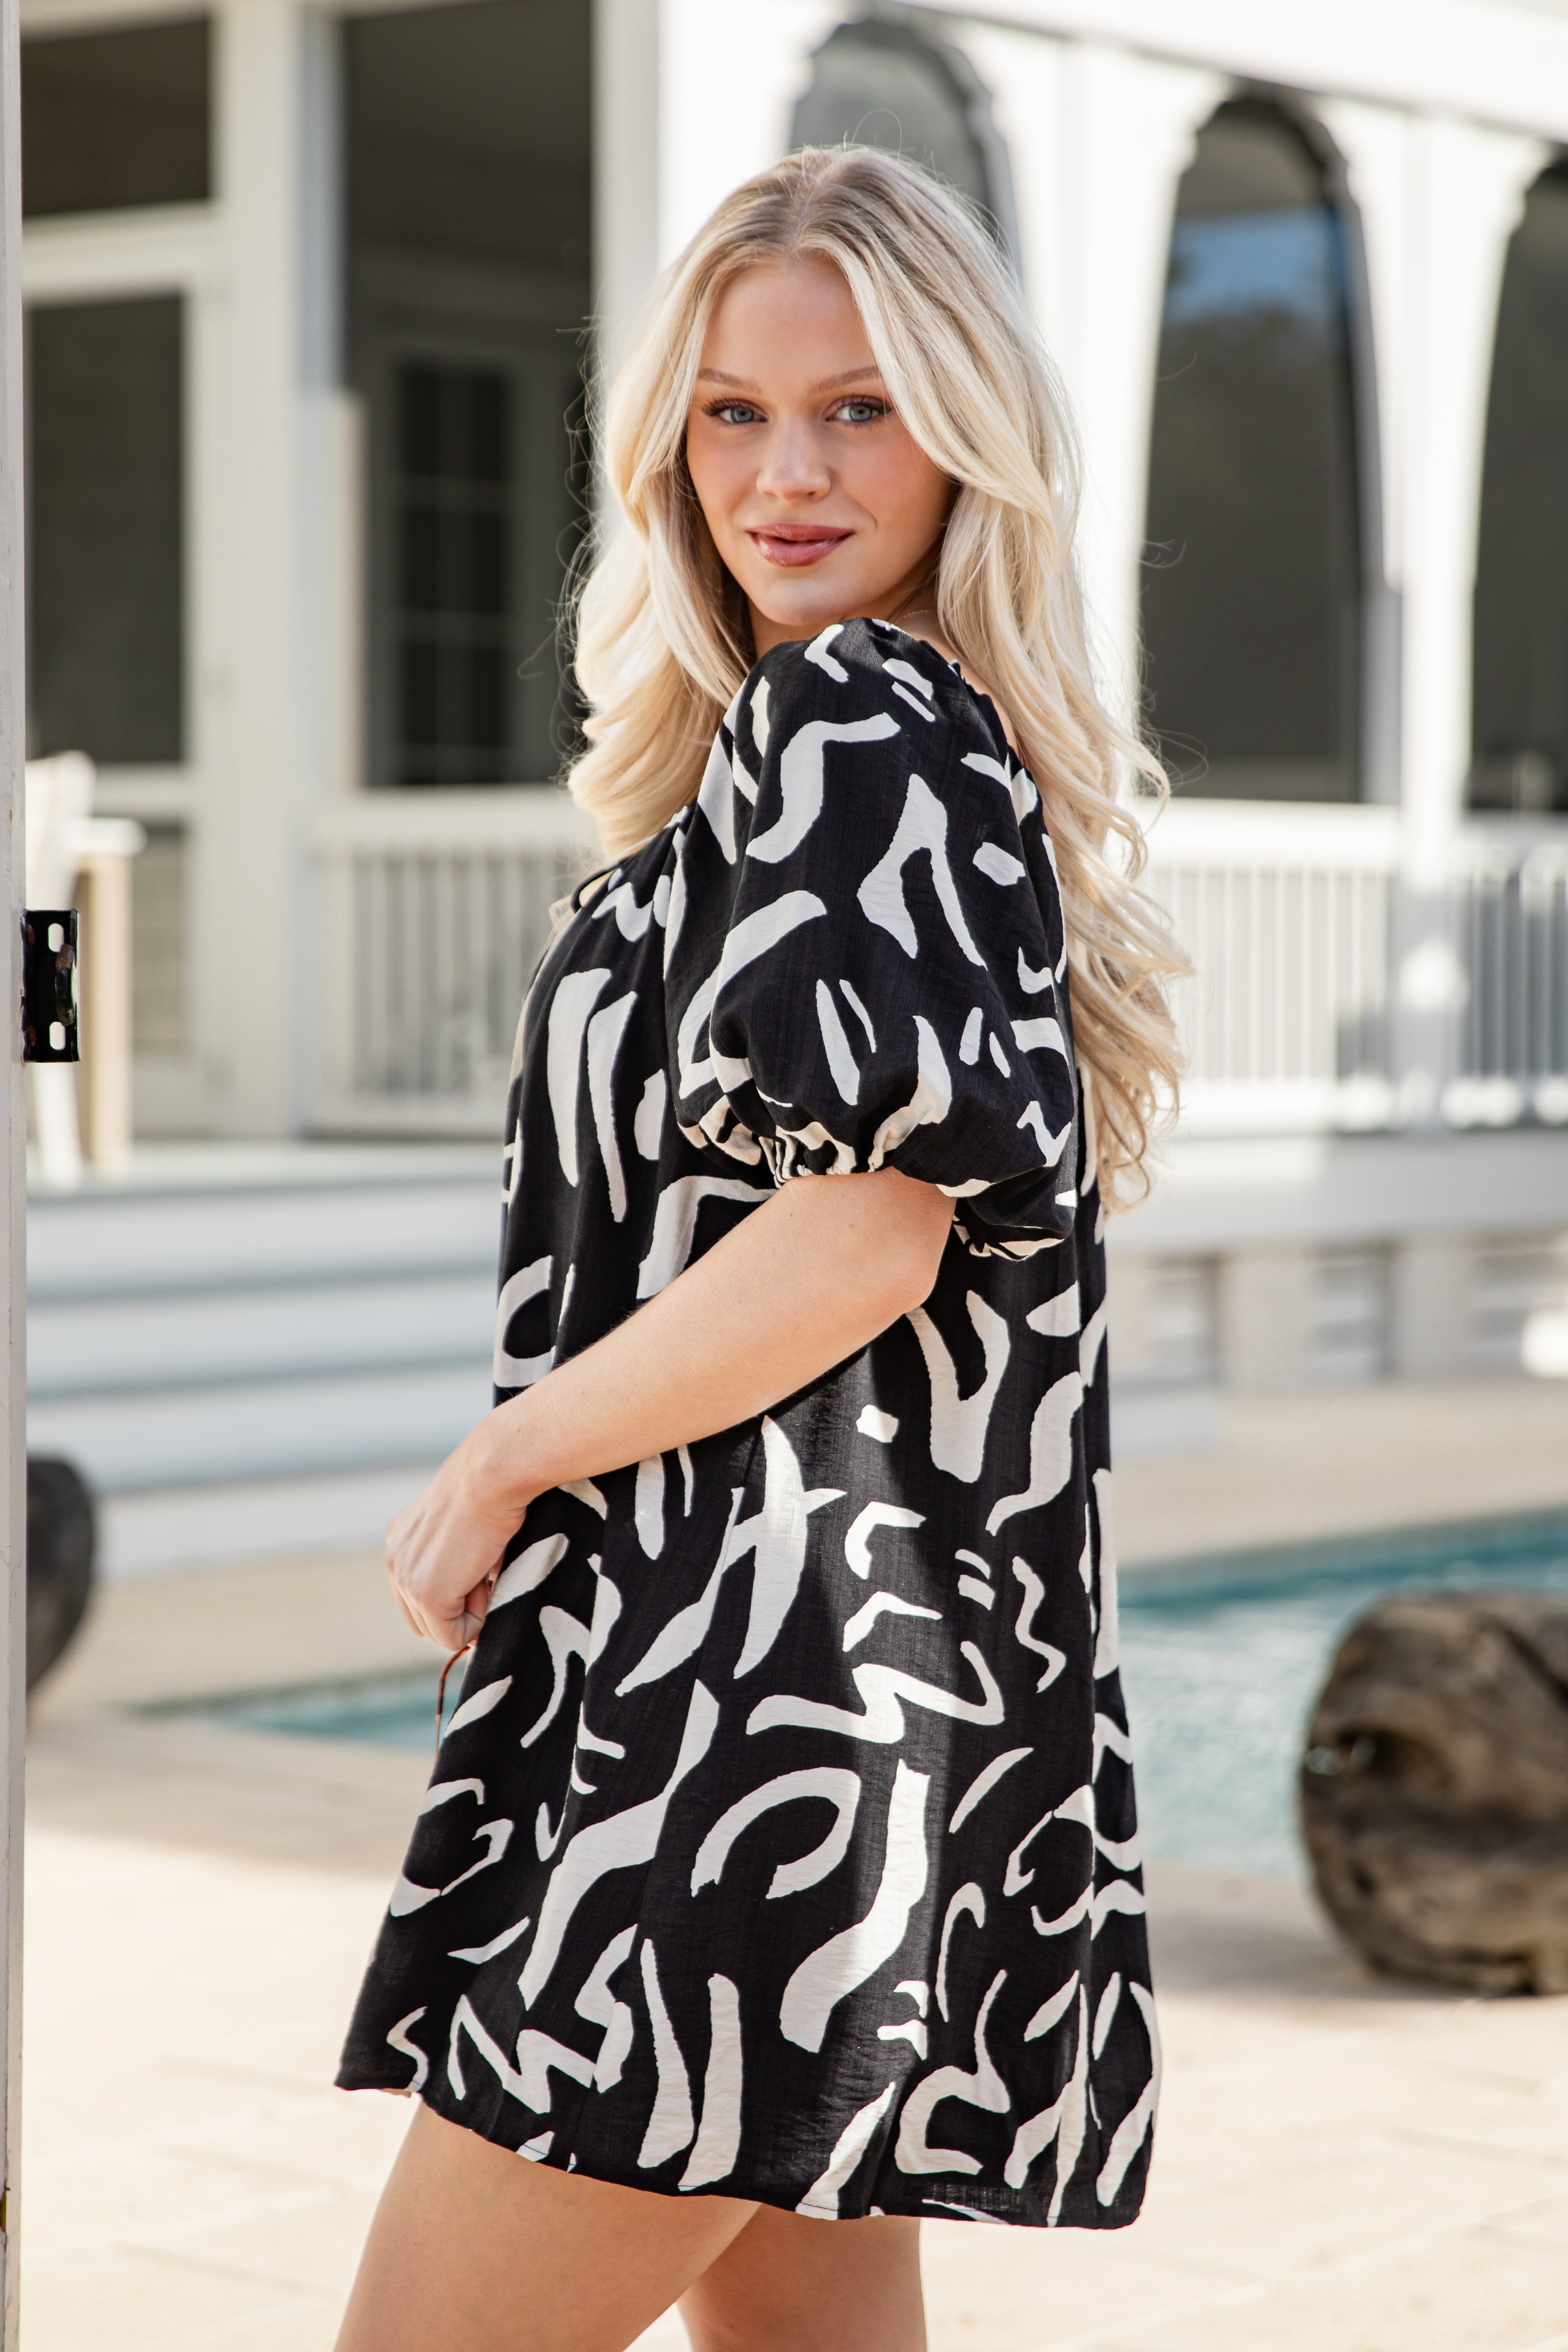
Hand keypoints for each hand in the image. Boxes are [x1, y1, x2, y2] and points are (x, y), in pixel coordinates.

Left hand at [384, 1418, 534, 1648]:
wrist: (492, 1475)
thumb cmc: (492, 1489)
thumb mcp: (463, 1526)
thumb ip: (455, 1559)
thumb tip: (477, 1593)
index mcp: (401, 1540)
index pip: (417, 1593)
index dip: (455, 1594)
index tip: (481, 1567)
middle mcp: (394, 1559)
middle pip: (420, 1618)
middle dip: (456, 1610)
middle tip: (484, 1574)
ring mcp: (405, 1579)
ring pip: (436, 1631)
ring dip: (467, 1616)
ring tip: (484, 1575)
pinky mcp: (425, 1594)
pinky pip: (452, 1638)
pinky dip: (476, 1624)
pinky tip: (485, 1584)